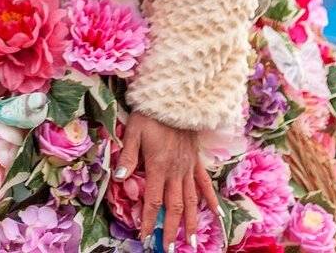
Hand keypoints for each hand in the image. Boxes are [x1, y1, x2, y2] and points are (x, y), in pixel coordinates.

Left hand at [115, 111, 218, 251]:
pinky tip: (215, 214)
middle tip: (169, 248)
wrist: (175, 98)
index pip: (152, 201)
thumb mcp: (133, 130)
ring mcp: (188, 167)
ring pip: (191, 201)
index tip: (145, 236)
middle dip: (171, 229)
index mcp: (158, 166)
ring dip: (191, 222)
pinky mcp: (196, 161)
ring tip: (191, 241)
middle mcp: (176, 171)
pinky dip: (210, 199)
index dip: (148, 220)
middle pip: (174, 207)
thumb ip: (128, 156)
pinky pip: (204, 183)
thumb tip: (120, 178)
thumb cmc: (151, 114)